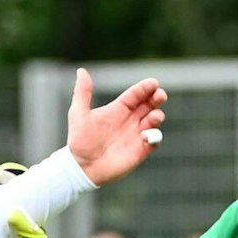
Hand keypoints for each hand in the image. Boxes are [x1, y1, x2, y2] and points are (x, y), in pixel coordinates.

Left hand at [66, 70, 167, 186]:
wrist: (81, 167)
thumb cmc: (79, 140)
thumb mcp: (78, 114)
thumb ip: (82, 93)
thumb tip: (81, 71)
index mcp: (118, 109)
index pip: (136, 95)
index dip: (145, 88)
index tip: (153, 82)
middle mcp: (130, 120)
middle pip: (149, 104)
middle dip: (157, 98)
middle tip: (160, 95)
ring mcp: (136, 134)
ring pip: (154, 121)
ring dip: (157, 116)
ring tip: (153, 116)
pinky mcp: (140, 150)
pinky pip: (153, 141)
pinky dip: (154, 137)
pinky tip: (146, 136)